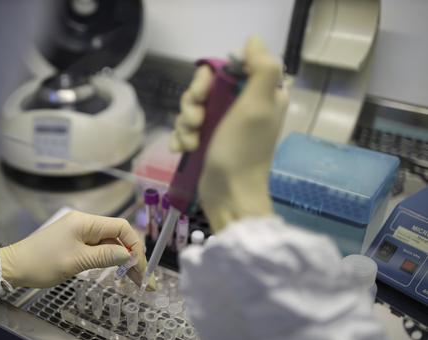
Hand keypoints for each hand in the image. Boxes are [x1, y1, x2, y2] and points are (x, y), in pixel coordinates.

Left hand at [0, 211, 146, 288]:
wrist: (13, 267)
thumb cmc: (42, 263)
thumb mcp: (76, 261)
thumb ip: (105, 257)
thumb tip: (129, 255)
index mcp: (85, 222)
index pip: (121, 228)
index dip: (135, 246)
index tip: (140, 267)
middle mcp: (85, 224)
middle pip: (118, 237)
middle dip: (133, 257)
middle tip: (145, 280)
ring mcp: (80, 234)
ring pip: (110, 246)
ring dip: (124, 262)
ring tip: (136, 281)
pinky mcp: (75, 244)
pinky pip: (99, 250)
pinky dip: (110, 262)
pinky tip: (120, 274)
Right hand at [171, 36, 288, 231]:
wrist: (229, 196)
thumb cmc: (243, 152)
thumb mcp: (257, 106)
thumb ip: (261, 68)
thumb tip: (253, 40)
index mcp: (260, 94)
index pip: (228, 68)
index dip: (209, 77)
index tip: (202, 92)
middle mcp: (242, 107)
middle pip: (204, 88)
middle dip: (192, 104)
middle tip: (196, 121)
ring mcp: (223, 126)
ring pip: (192, 109)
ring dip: (185, 124)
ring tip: (190, 142)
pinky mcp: (208, 142)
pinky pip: (186, 129)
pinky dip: (181, 138)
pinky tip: (181, 150)